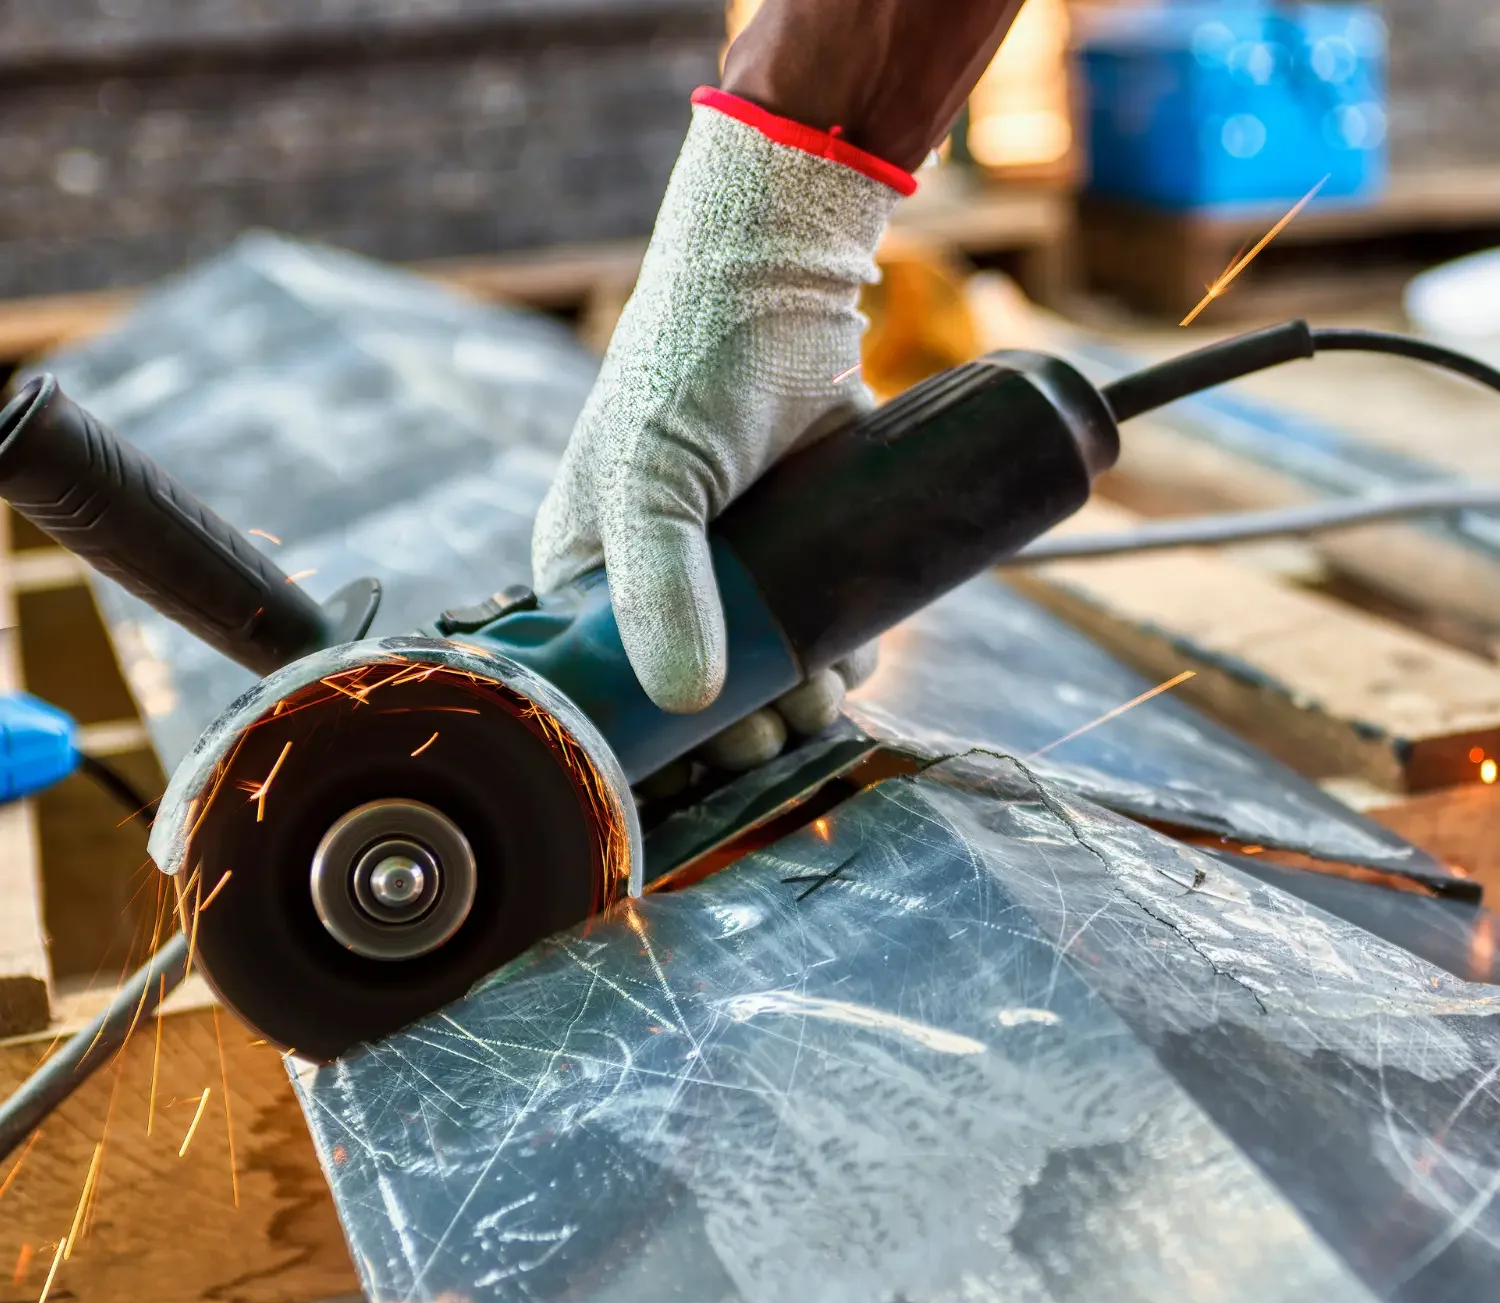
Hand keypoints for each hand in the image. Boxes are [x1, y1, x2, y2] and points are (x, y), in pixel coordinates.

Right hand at [531, 91, 910, 716]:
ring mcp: (734, 575)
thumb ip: (659, 589)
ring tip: (828, 683)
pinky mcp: (797, 555)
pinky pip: (817, 631)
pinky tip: (855, 652)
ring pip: (766, 674)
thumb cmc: (688, 369)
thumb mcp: (651, 478)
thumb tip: (686, 702)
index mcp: (590, 579)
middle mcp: (657, 588)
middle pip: (699, 701)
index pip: (610, 697)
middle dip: (748, 728)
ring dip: (803, 699)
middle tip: (788, 722)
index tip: (713, 766)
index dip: (660, 744)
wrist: (780, 281)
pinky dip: (841, 656)